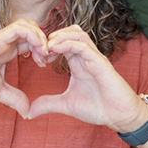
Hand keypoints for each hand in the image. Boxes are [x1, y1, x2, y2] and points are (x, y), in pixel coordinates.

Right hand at [0, 19, 48, 116]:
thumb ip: (14, 98)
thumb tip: (27, 112)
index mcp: (8, 52)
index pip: (32, 41)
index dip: (43, 49)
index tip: (45, 64)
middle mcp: (6, 43)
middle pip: (33, 30)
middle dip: (45, 41)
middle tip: (47, 58)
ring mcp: (2, 39)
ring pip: (28, 25)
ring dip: (40, 36)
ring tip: (44, 53)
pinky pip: (19, 28)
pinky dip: (32, 34)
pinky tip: (38, 48)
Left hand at [27, 26, 147, 132]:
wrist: (118, 115)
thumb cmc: (98, 107)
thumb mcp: (67, 104)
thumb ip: (49, 104)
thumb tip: (29, 112)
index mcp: (78, 63)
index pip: (63, 42)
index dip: (48, 45)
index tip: (37, 57)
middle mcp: (86, 57)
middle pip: (71, 32)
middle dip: (54, 36)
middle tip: (41, 49)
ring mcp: (94, 58)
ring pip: (78, 34)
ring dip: (61, 36)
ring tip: (48, 46)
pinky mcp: (100, 63)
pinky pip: (84, 46)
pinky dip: (68, 44)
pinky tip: (56, 50)